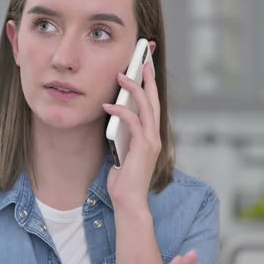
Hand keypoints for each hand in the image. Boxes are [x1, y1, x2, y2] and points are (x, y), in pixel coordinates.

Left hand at [103, 62, 160, 209]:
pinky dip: (121, 112)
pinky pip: (133, 122)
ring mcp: (151, 141)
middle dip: (148, 79)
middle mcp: (155, 136)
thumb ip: (122, 136)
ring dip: (134, 89)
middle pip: (154, 100)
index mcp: (151, 136)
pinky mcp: (144, 147)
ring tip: (122, 76)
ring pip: (146, 107)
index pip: (152, 106)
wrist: (129, 202)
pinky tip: (108, 106)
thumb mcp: (122, 152)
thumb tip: (112, 119)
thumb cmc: (123, 180)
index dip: (150, 87)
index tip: (144, 70)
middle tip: (142, 61)